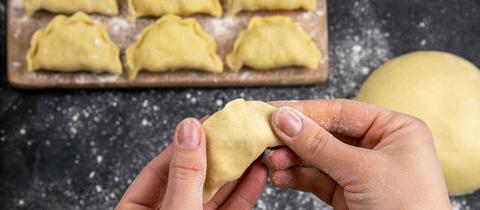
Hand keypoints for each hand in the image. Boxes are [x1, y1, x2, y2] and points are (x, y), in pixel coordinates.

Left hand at [116, 118, 267, 209]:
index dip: (185, 144)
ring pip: (214, 193)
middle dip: (215, 155)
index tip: (207, 123)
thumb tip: (189, 128)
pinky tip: (257, 174)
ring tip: (253, 147)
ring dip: (236, 172)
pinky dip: (244, 193)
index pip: (160, 169)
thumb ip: (185, 174)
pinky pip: (230, 209)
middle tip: (234, 131)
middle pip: (191, 178)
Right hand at [268, 99, 450, 209]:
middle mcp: (378, 146)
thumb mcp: (362, 171)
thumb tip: (284, 118)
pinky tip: (281, 176)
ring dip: (292, 159)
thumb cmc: (408, 208)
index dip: (305, 111)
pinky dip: (297, 177)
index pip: (341, 112)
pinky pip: (317, 178)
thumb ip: (319, 144)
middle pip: (326, 133)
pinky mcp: (348, 193)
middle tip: (266, 137)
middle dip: (296, 138)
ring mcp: (361, 171)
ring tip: (272, 162)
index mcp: (394, 129)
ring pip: (318, 157)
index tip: (273, 110)